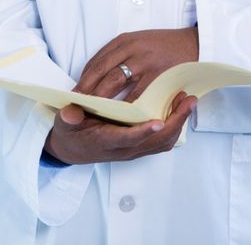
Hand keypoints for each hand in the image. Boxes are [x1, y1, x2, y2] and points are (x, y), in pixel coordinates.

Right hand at [44, 92, 195, 164]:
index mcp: (105, 141)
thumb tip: (70, 111)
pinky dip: (175, 127)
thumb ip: (68, 118)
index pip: (126, 139)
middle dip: (174, 122)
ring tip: (187, 101)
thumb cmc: (70, 133)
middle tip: (186, 100)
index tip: (158, 122)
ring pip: (163, 143)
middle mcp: (123, 149)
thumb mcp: (64, 124)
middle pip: (155, 141)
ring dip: (178, 123)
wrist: (72, 150)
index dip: (142, 132)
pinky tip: (179, 111)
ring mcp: (133, 150)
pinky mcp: (139, 147)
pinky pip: (162, 142)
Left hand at [74, 27, 198, 102]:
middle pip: (101, 70)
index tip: (74, 92)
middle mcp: (131, 49)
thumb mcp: (139, 42)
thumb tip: (97, 74)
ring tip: (91, 112)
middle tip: (75, 104)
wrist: (194, 43)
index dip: (83, 78)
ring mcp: (144, 62)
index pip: (97, 60)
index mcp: (124, 40)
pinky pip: (137, 94)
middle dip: (86, 89)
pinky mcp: (157, 75)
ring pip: (115, 81)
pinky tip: (118, 116)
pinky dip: (126, 106)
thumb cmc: (165, 45)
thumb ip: (119, 54)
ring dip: (101, 98)